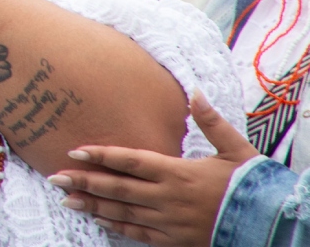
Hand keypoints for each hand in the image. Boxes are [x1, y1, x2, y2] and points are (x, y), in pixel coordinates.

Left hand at [47, 92, 258, 245]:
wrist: (270, 224)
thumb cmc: (250, 184)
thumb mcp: (234, 148)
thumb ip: (211, 121)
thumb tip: (195, 92)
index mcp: (178, 172)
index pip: (130, 161)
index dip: (101, 155)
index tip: (74, 151)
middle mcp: (167, 198)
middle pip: (117, 188)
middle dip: (84, 182)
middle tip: (54, 177)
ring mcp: (168, 222)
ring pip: (122, 213)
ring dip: (92, 206)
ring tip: (66, 199)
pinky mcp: (173, 240)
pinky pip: (138, 234)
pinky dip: (116, 227)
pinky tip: (98, 222)